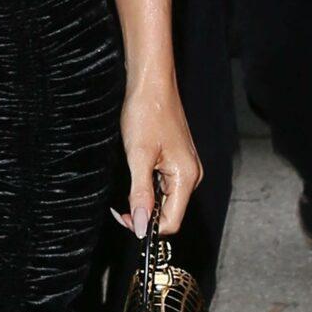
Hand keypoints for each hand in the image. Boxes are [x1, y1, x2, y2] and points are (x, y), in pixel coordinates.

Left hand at [119, 67, 201, 236]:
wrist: (152, 84)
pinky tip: (138, 171)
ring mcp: (185, 168)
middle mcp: (191, 175)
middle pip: (169, 213)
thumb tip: (141, 226)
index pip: (171, 222)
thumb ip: (141, 194)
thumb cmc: (146, 114)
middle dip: (145, 213)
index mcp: (187, 177)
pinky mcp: (177, 161)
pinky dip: (148, 186)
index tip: (125, 218)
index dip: (147, 226)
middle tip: (121, 205)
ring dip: (145, 199)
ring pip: (165, 199)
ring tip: (129, 179)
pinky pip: (164, 185)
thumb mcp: (138, 157)